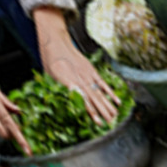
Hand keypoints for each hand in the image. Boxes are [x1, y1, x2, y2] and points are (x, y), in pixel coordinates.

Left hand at [34, 7, 119, 124]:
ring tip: (115, 116)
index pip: (85, 101)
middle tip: (111, 123)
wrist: (55, 42)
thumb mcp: (50, 78)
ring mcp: (88, 74)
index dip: (92, 113)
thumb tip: (71, 102)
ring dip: (108, 104)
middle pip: (95, 98)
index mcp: (71, 83)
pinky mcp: (91, 70)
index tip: (98, 123)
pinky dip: (109, 91)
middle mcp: (82, 79)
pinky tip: (115, 100)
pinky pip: (102, 82)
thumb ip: (62, 89)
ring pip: (100, 91)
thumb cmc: (50, 61)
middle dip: (104, 112)